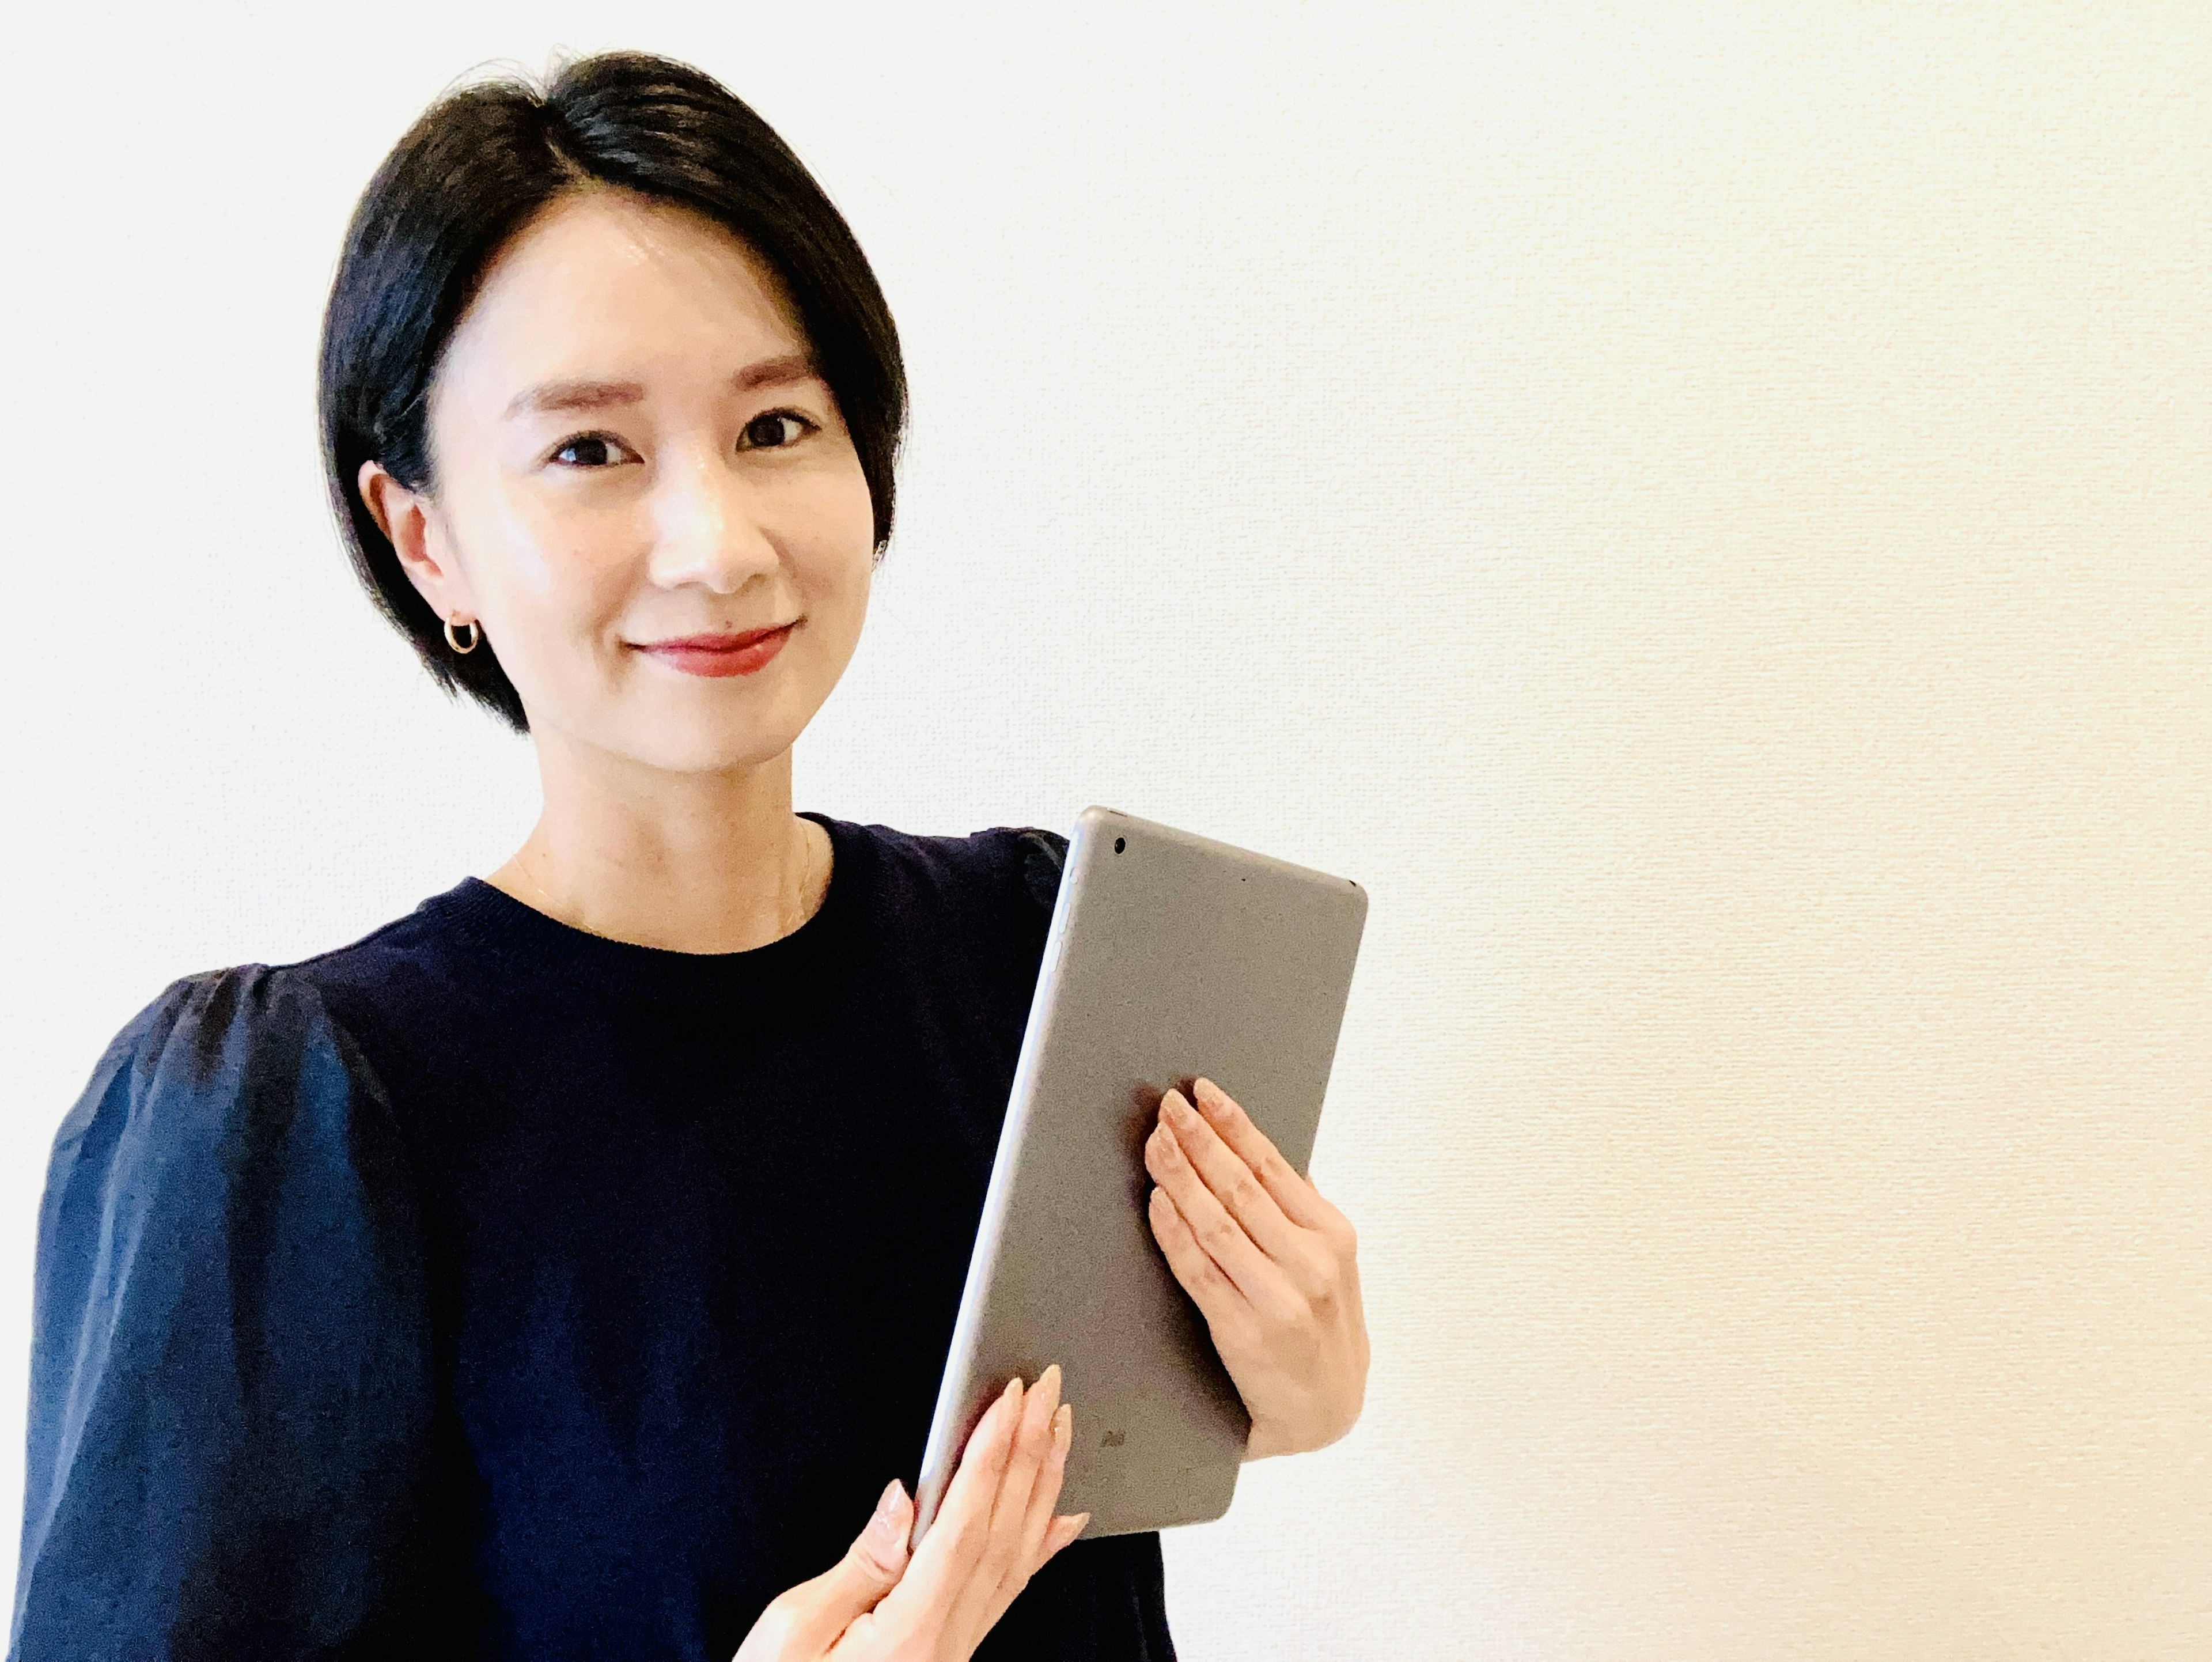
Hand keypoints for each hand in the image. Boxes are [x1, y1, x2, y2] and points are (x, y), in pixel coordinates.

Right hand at [732, 1367, 1088, 1661]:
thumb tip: (905, 1500)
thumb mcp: (792, 1634)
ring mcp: (956, 1651)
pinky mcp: (951, 1652)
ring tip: (1058, 1427)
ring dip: (1041, 1484)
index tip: (1012, 1398)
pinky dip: (1042, 1547)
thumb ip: (859, 1566)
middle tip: (1048, 1388)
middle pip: (1004, 1533)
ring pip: (1017, 1556)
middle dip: (1029, 1452)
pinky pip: (1010, 1591)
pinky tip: (1063, 1517)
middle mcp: (947, 1643)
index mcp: (910, 1632)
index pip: (966, 1526)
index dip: (993, 1456)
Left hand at [1144, 1077, 1368, 1459]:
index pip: (1273, 1165)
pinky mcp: (1243, 1330)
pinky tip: (1157, 1202)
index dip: (1234, 1124)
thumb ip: (1299, 1211)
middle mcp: (1310, 1261)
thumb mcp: (1330, 1264)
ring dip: (1179, 1176)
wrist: (1325, 1410)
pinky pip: (1199, 1269)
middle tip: (1168, 1107)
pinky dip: (1174, 1232)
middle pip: (1240, 1186)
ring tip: (1154, 1143)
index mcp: (1332, 1235)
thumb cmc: (1321, 1328)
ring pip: (1216, 1221)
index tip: (1203, 1092)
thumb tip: (1257, 1152)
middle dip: (1199, 1140)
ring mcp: (1277, 1297)